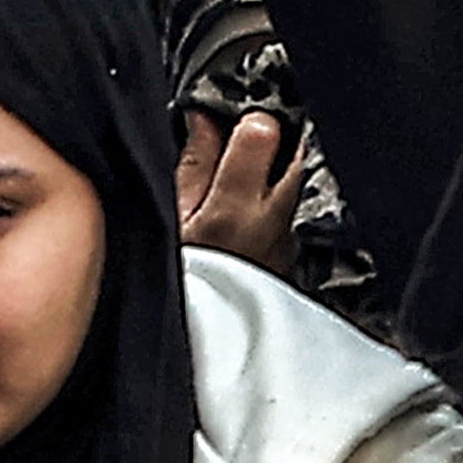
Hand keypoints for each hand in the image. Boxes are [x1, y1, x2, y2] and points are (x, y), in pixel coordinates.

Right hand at [176, 106, 309, 273]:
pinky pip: (284, 215)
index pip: (264, 130)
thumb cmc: (179, 289)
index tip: (220, 117)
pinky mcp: (291, 256)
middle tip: (236, 137)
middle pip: (294, 151)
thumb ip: (192, 168)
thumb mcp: (168, 222)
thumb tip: (203, 120)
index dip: (244, 114)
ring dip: (268, 172)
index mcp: (237, 207)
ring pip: (291, 184)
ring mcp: (288, 240)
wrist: (204, 349)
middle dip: (270, 136)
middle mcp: (275, 221)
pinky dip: (266, 205)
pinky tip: (239, 214)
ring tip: (231, 181)